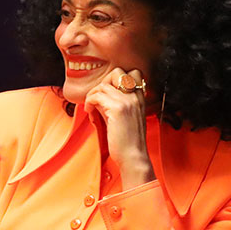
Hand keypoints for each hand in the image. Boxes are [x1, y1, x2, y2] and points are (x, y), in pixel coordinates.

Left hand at [83, 67, 155, 186]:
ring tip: (91, 108)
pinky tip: (90, 112)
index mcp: (141, 98)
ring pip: (103, 85)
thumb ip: (116, 103)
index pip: (133, 73)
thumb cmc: (128, 142)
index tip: (107, 93)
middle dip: (103, 83)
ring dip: (93, 95)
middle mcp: (136, 96)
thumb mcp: (126, 117)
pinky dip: (89, 102)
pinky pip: (97, 96)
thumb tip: (99, 96)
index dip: (117, 79)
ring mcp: (127, 101)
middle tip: (97, 98)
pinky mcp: (117, 109)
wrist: (133, 156)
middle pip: (117, 73)